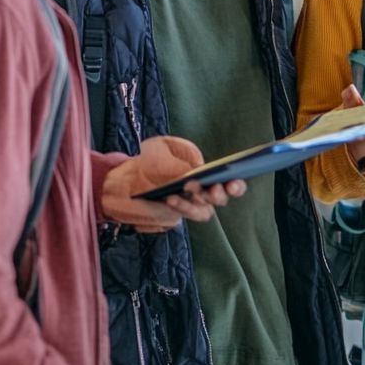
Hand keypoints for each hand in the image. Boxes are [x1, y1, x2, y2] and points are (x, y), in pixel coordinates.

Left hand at [102, 136, 244, 231]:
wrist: (128, 178)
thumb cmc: (151, 159)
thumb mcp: (164, 148)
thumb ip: (182, 156)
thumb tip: (198, 170)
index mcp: (209, 173)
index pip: (232, 181)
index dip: (237, 183)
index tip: (234, 180)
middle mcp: (204, 191)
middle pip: (222, 198)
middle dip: (220, 193)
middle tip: (214, 187)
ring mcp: (191, 205)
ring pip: (205, 210)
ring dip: (199, 201)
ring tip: (188, 188)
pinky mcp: (177, 215)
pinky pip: (185, 215)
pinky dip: (181, 206)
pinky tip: (171, 197)